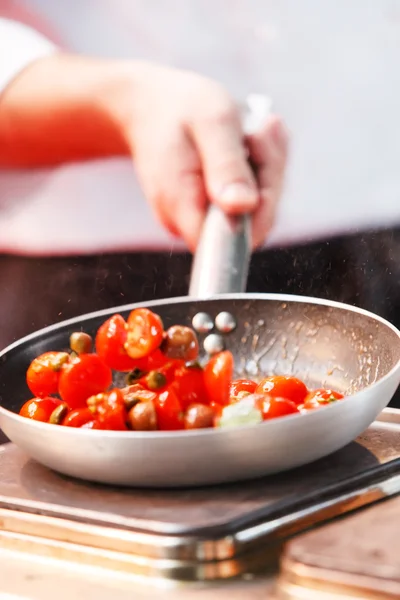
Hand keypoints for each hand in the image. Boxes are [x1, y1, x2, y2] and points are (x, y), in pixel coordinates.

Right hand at [0, 53, 287, 249]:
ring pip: (254, 212)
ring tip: (248, 127)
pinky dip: (258, 168)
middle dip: (268, 177)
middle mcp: (190, 223)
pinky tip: (246, 137)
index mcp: (184, 207)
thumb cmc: (174, 107)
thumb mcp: (208, 122)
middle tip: (258, 129)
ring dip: (264, 168)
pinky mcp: (205, 209)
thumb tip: (241, 211)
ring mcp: (198, 218)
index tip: (258, 167)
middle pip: (253, 227)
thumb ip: (227, 166)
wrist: (142, 105)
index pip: (231, 245)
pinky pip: (249, 199)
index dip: (257, 214)